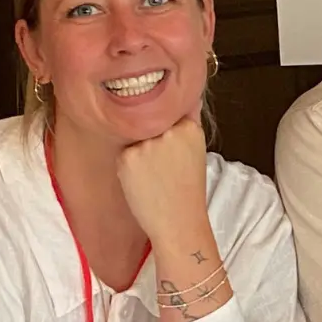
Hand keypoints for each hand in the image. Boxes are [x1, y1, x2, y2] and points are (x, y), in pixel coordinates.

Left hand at [117, 115, 209, 245]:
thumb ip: (187, 125)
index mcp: (190, 128)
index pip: (170, 114)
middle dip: (153, 141)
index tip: (172, 152)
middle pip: (150, 125)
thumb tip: (186, 98)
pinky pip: (124, 153)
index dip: (167, 132)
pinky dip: (129, 167)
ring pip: (135, 138)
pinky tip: (143, 183)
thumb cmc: (188, 191)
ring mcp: (147, 143)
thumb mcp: (196, 151)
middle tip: (164, 169)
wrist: (179, 223)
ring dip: (139, 153)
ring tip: (155, 178)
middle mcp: (169, 131)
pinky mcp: (128, 156)